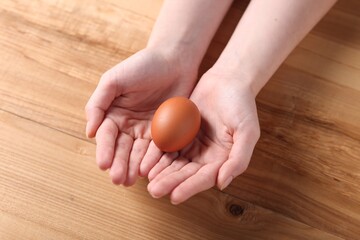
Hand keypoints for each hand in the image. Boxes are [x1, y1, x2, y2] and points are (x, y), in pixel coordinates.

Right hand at [85, 48, 196, 185]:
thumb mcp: (114, 80)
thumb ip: (98, 103)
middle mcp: (128, 125)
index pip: (107, 136)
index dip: (105, 150)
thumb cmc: (142, 66)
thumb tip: (89, 132)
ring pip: (139, 153)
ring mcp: (147, 130)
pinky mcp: (166, 132)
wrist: (174, 60)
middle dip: (119, 164)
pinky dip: (154, 159)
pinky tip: (150, 170)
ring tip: (131, 181)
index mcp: (113, 114)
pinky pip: (159, 148)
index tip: (104, 165)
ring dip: (134, 167)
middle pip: (122, 149)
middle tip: (118, 180)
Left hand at [142, 70, 259, 203]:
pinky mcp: (181, 133)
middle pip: (186, 173)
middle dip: (170, 182)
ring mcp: (193, 145)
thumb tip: (222, 183)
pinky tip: (147, 161)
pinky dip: (158, 155)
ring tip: (148, 180)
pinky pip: (168, 146)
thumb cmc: (241, 104)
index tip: (174, 196)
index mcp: (223, 159)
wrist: (228, 80)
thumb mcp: (247, 131)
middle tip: (154, 191)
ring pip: (175, 163)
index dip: (190, 187)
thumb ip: (238, 158)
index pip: (204, 178)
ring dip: (162, 172)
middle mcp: (207, 156)